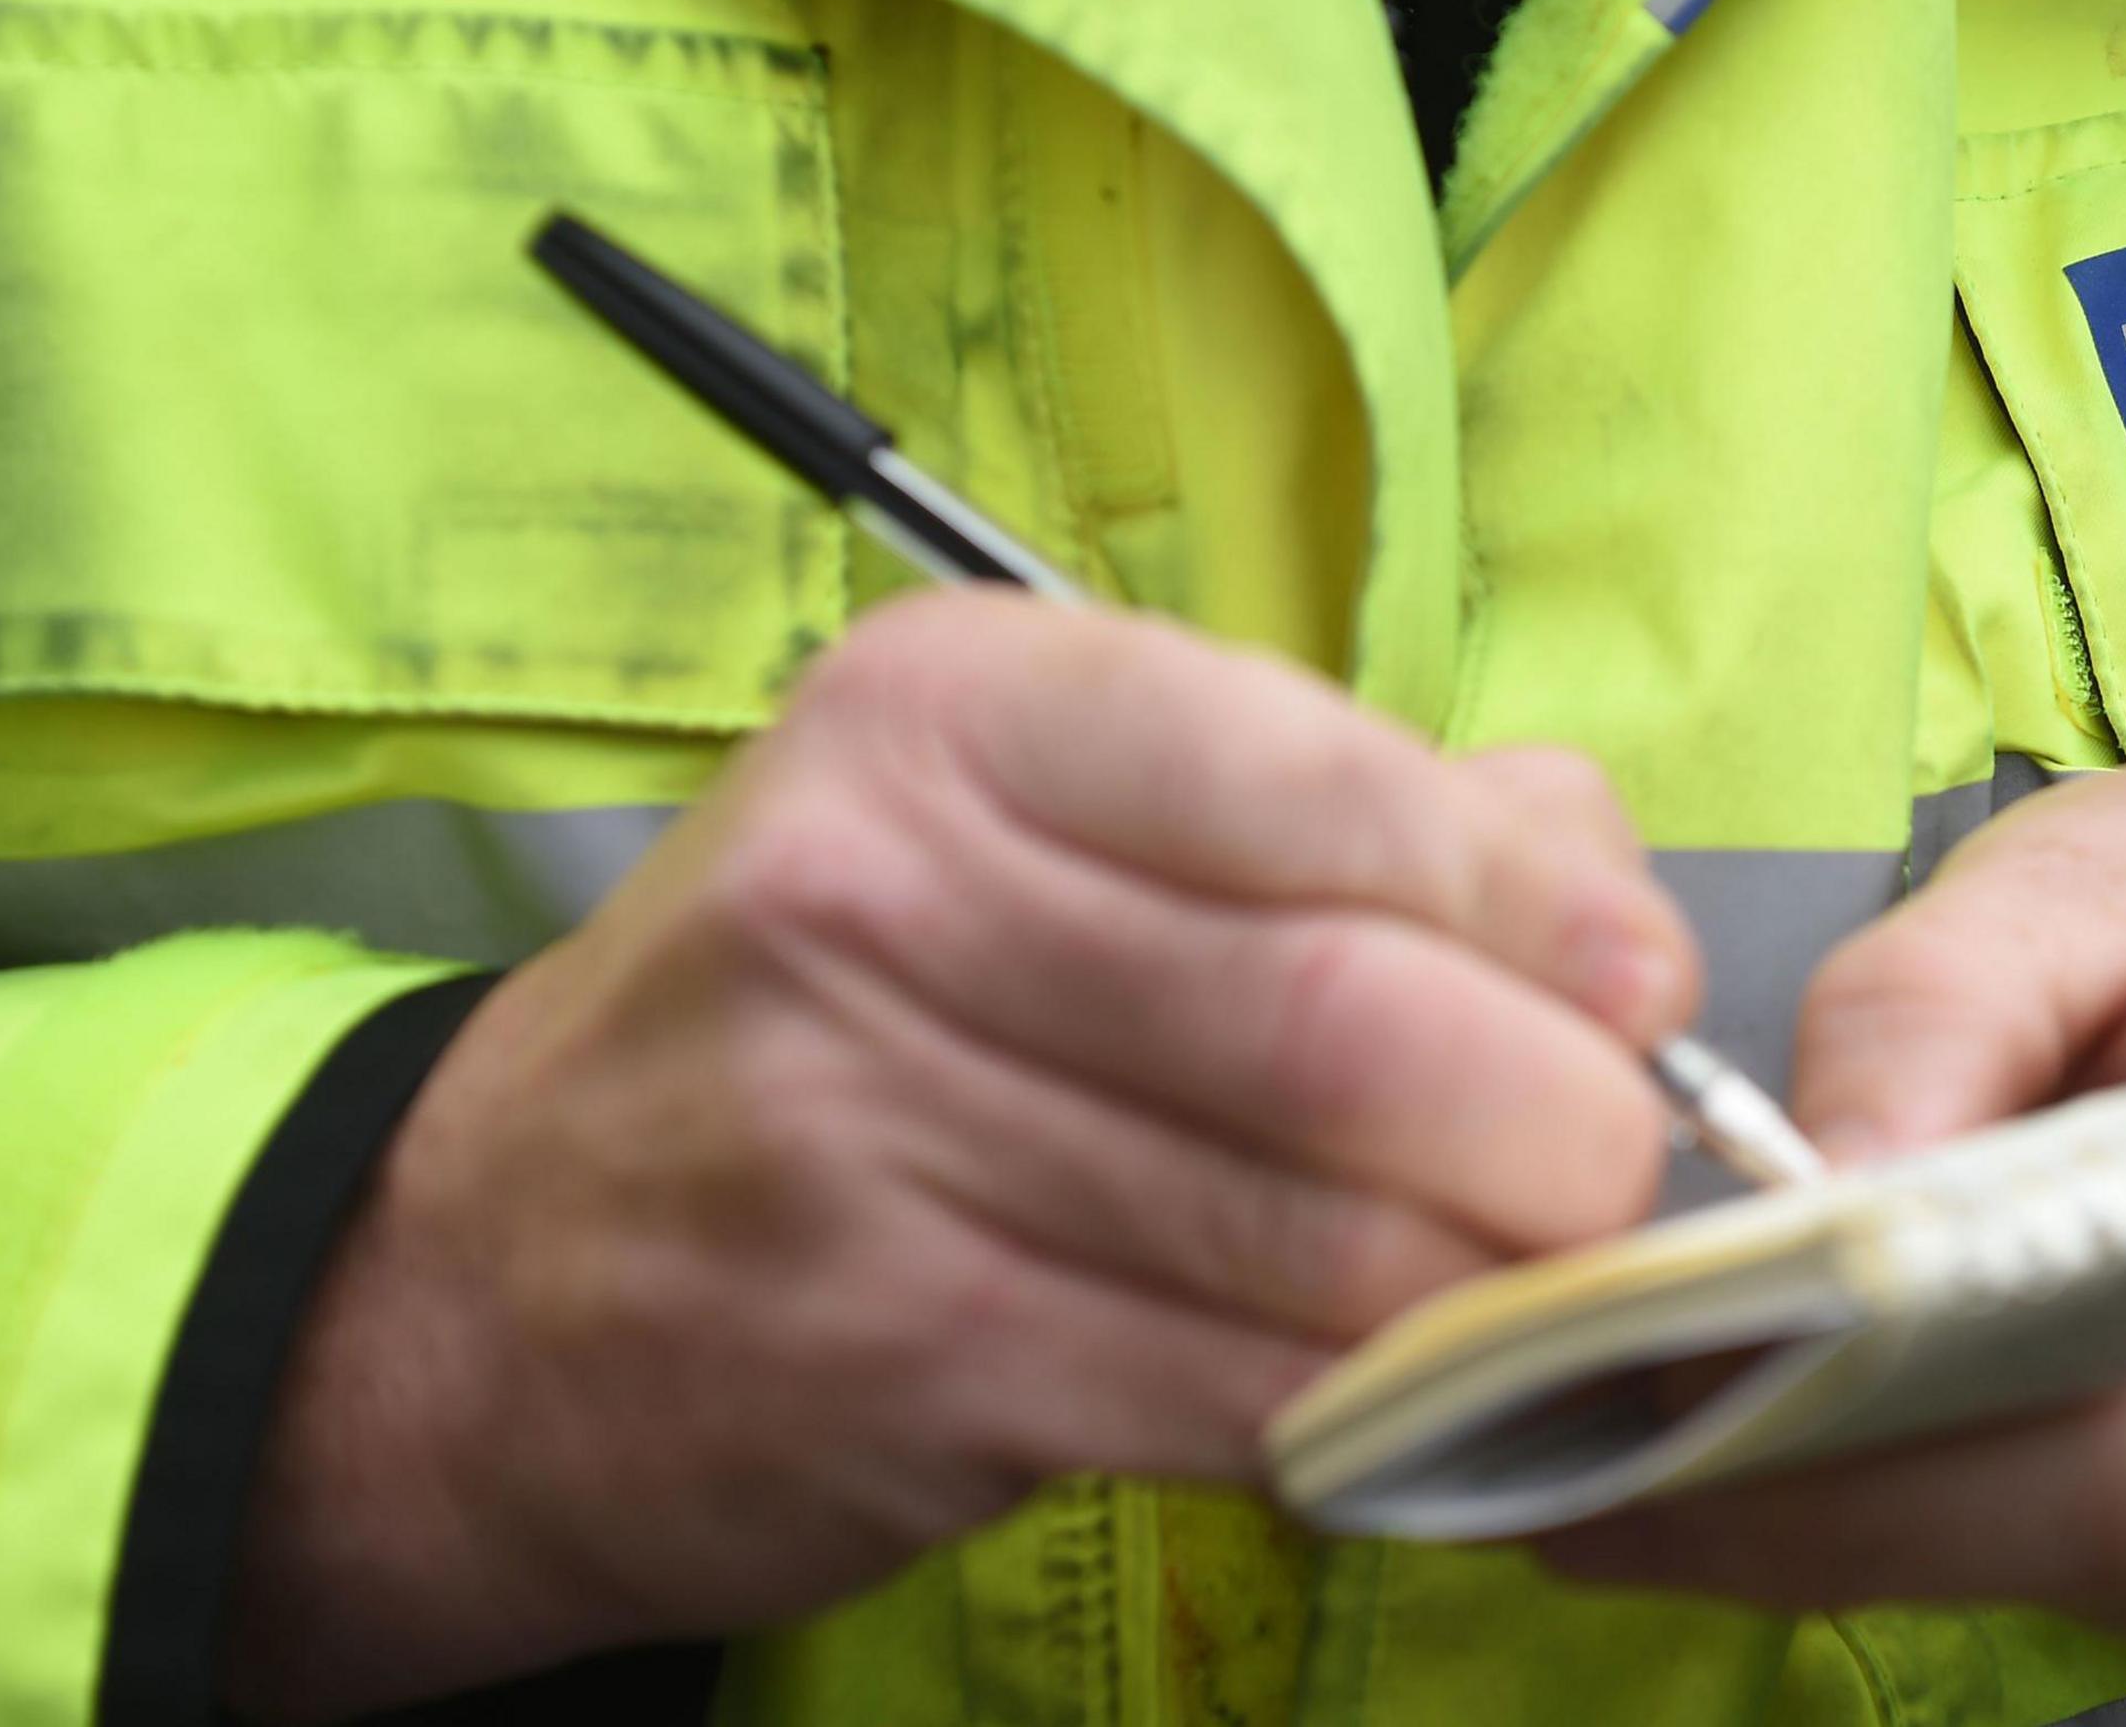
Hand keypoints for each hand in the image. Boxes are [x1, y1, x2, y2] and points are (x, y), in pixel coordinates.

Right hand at [222, 594, 1695, 1717]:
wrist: (489, 1290)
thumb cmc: (835, 1024)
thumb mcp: (1020, 833)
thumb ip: (1330, 813)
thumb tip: (1601, 887)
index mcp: (950, 714)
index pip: (1315, 775)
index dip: (1533, 899)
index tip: (1637, 982)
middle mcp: (879, 894)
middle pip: (1343, 1020)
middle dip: (1553, 1120)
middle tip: (1610, 1174)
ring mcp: (863, 1136)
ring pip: (1311, 1234)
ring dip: (1487, 1290)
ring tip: (1533, 1290)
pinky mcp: (889, 1357)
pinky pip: (1232, 1391)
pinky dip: (1371, 1411)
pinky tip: (1404, 1394)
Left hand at [1542, 743, 2125, 1635]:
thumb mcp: (2103, 849)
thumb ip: (1937, 1001)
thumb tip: (1803, 1197)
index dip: (1930, 1353)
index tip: (1694, 1364)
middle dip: (1860, 1505)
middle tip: (1609, 1485)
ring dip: (1897, 1541)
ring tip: (1663, 1480)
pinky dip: (1986, 1541)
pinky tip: (1833, 1481)